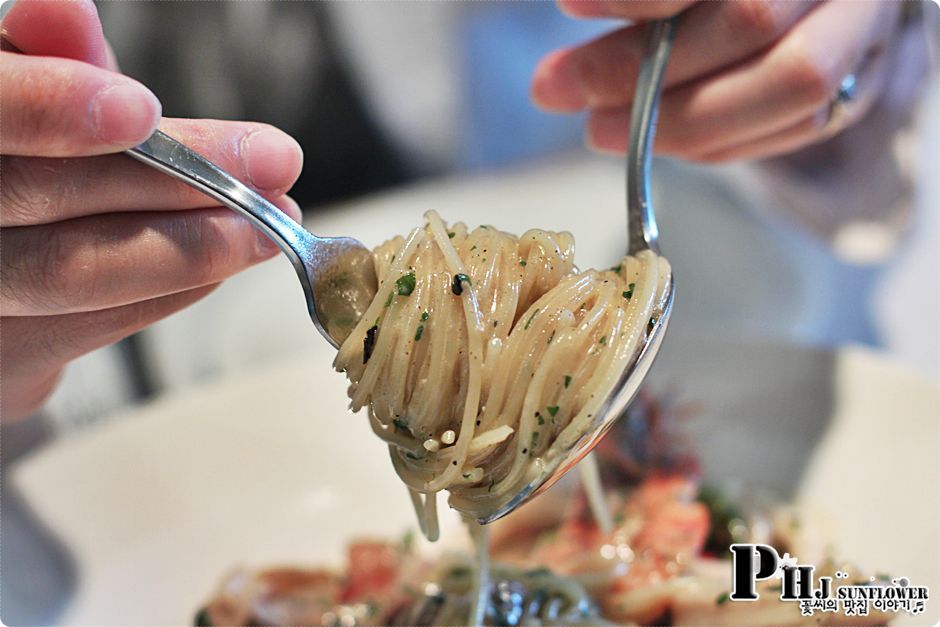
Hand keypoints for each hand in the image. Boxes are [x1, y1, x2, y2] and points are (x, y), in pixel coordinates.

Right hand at [1, 0, 303, 420]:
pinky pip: (89, 327)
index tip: (139, 109)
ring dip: (188, 245)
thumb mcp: (21, 93)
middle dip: (172, 178)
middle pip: (41, 194)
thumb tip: (66, 8)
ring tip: (267, 225)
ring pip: (69, 269)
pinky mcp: (2, 357)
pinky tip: (222, 264)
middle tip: (272, 163)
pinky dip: (165, 290)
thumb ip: (44, 58)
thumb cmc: (12, 161)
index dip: (46, 108)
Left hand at [532, 0, 905, 160]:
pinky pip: (795, 130)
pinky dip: (715, 145)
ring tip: (597, 128)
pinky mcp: (861, 89)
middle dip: (641, 69)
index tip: (569, 5)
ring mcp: (869, 34)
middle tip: (558, 87)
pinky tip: (656, 140)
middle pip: (753, 24)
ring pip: (791, 89)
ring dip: (679, 122)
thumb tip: (576, 5)